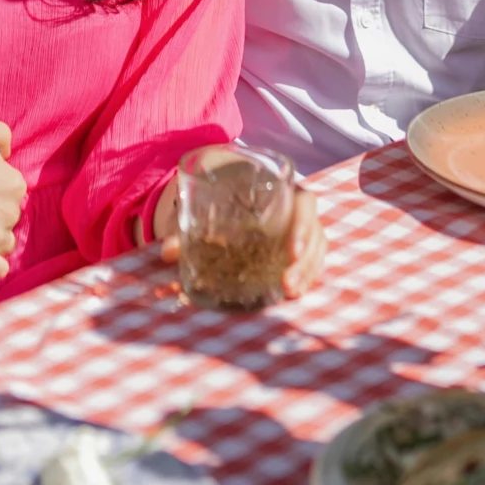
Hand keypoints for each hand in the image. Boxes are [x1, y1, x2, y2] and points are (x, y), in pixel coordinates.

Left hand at [157, 177, 326, 298]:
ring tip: (289, 293)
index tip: (293, 252)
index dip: (304, 226)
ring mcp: (299, 230)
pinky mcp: (295, 249)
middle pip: (315, 232)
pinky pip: (310, 262)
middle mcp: (295, 210)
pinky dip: (306, 278)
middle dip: (306, 261)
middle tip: (287, 283)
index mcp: (280, 189)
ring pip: (316, 250)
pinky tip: (292, 294)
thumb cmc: (218, 197)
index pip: (305, 202)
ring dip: (307, 273)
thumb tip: (167, 251)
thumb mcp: (203, 206)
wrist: (223, 197)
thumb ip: (186, 228)